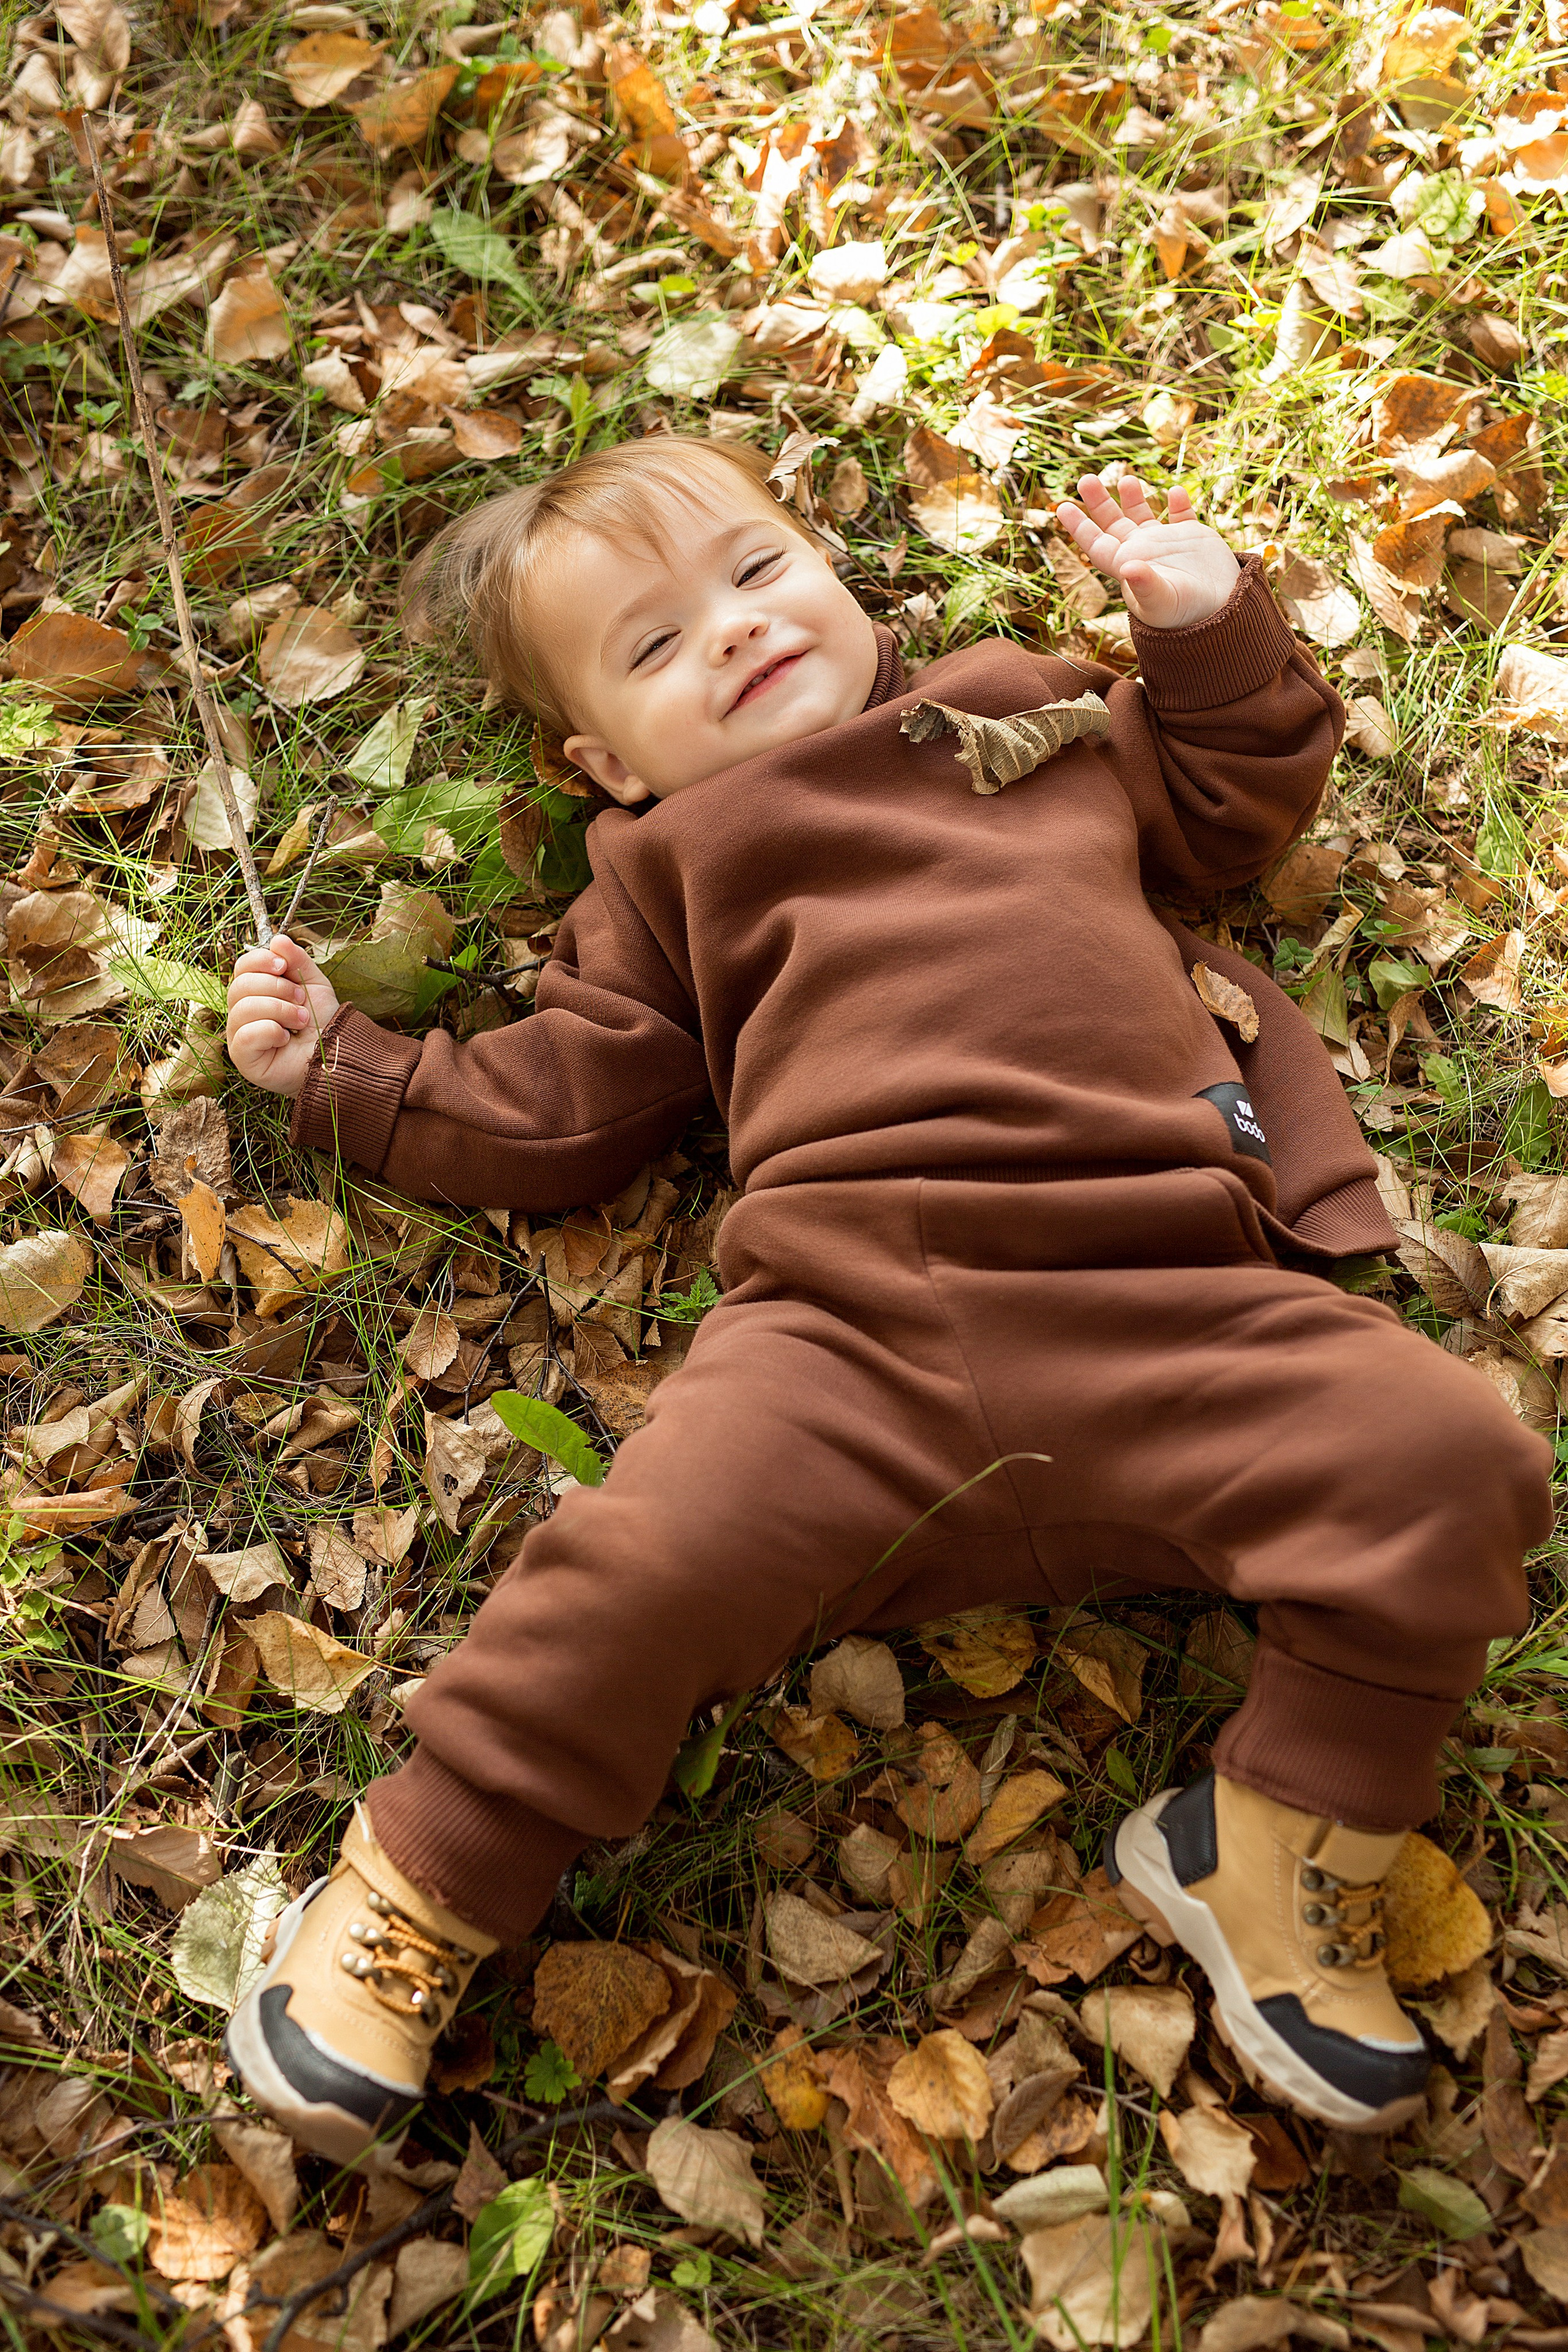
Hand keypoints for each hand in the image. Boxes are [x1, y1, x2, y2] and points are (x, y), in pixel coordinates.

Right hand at [226, 935, 339, 1097]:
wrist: (335, 1054)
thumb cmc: (322, 1023)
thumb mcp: (314, 984)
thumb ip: (297, 960)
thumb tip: (278, 939)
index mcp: (255, 992)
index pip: (241, 967)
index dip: (260, 961)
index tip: (283, 966)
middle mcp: (241, 1012)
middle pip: (240, 985)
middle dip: (277, 989)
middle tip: (301, 1001)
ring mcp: (238, 1034)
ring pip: (244, 1008)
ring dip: (280, 1010)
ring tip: (300, 1021)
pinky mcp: (242, 1056)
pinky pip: (246, 1033)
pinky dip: (271, 1031)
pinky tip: (285, 1038)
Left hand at [1054, 473, 1240, 629]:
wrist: (1223, 615)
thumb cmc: (1185, 615)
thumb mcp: (1162, 601)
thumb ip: (1144, 585)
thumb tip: (1128, 568)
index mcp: (1128, 566)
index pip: (1096, 544)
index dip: (1079, 527)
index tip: (1062, 507)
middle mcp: (1143, 553)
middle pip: (1113, 524)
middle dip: (1099, 502)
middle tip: (1085, 479)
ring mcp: (1166, 544)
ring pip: (1142, 516)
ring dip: (1133, 497)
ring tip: (1126, 479)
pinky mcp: (1192, 538)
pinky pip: (1181, 515)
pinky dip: (1178, 503)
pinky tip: (1175, 492)